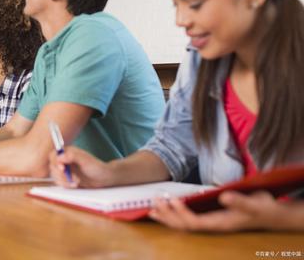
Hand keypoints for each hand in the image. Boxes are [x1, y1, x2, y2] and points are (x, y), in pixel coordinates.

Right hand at [48, 146, 111, 187]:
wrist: (103, 179)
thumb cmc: (96, 167)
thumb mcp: (85, 160)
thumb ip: (72, 156)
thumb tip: (59, 157)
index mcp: (67, 152)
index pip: (53, 155)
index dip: (55, 162)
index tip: (63, 169)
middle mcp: (64, 160)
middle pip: (53, 167)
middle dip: (62, 175)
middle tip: (73, 177)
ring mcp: (65, 170)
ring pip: (55, 176)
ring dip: (64, 181)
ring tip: (77, 181)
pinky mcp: (66, 178)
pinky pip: (60, 182)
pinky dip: (66, 185)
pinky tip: (75, 185)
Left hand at [148, 190, 295, 231]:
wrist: (271, 214)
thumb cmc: (263, 208)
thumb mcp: (255, 203)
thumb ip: (240, 201)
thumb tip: (224, 196)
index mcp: (220, 224)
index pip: (195, 222)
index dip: (182, 213)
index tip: (173, 200)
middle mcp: (212, 226)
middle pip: (185, 226)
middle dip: (168, 215)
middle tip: (155, 201)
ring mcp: (210, 223)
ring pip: (183, 224)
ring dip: (167, 216)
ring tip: (152, 207)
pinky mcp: (208, 218)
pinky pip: (186, 219)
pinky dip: (173, 214)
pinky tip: (165, 208)